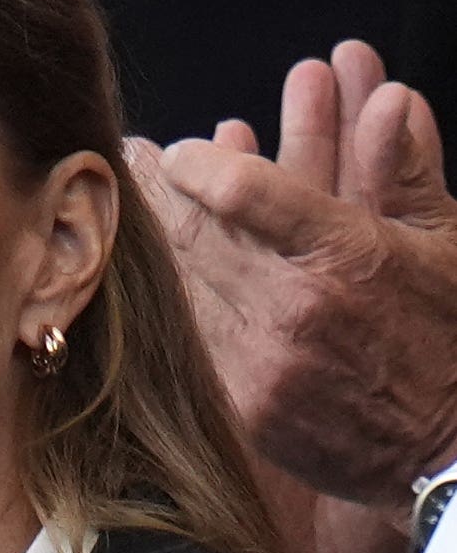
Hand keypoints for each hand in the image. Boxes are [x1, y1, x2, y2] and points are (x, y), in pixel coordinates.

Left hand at [130, 40, 456, 552]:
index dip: (202, 163)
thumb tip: (389, 98)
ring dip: (155, 236)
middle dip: (160, 189)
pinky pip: (191, 336)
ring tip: (129, 200)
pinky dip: (174, 297)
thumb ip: (404, 169)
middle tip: (131, 156)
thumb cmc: (450, 337)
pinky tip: (157, 269)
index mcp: (346, 255)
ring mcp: (263, 360)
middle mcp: (294, 307)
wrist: (452, 454)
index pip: (245, 191)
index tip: (179, 151)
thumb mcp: (446, 244)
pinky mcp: (245, 404)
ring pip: (184, 283)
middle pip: (197, 233)